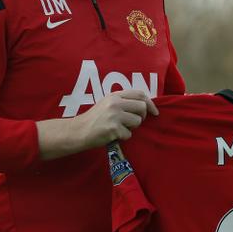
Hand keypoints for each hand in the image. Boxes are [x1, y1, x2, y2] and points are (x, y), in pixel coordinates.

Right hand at [37, 90, 157, 159]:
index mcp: (115, 95)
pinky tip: (113, 135)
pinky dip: (123, 137)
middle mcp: (115, 103)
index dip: (150, 103)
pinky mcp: (113, 128)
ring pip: (137, 121)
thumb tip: (144, 106)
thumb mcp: (107, 103)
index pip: (140, 94)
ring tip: (120, 128)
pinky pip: (129, 134)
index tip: (154, 112)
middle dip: (142, 116)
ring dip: (132, 128)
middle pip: (142, 107)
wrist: (78, 131)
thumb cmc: (94, 119)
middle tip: (133, 122)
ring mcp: (114, 115)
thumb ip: (123, 102)